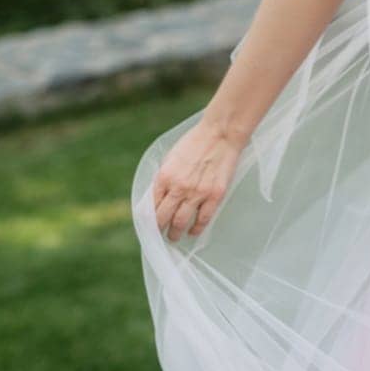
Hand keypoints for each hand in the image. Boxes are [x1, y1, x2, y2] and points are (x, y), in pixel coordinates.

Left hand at [151, 119, 244, 242]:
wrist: (221, 133)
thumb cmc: (195, 142)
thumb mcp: (171, 157)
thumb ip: (164, 178)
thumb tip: (158, 198)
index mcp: (164, 176)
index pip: (150, 206)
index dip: (149, 219)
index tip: (150, 224)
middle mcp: (178, 187)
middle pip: (163, 218)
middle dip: (159, 229)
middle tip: (160, 234)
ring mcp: (197, 193)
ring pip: (181, 222)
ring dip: (175, 233)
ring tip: (174, 236)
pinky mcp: (215, 196)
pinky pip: (203, 219)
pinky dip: (196, 228)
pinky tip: (193, 231)